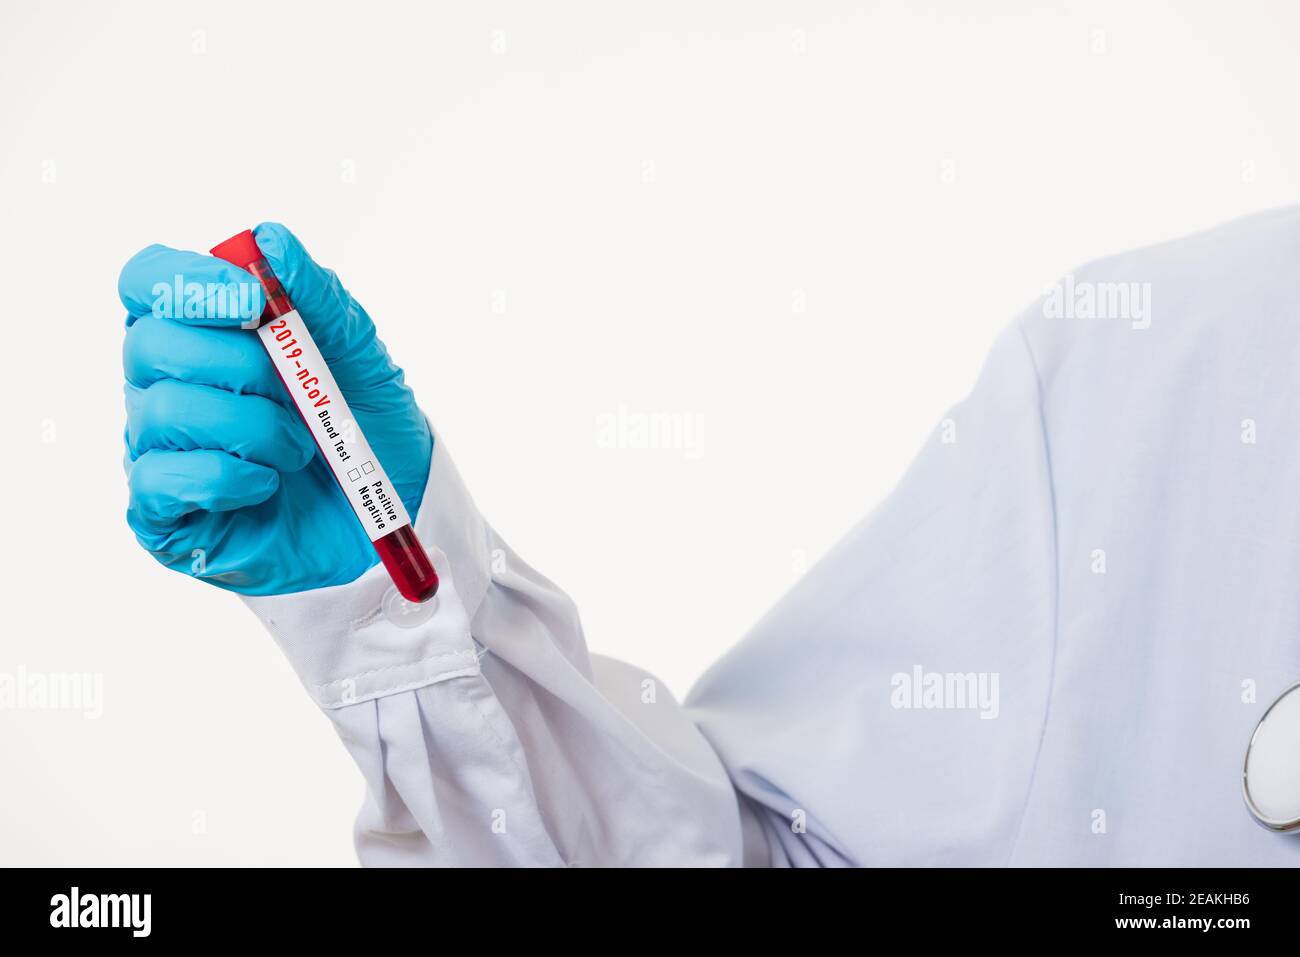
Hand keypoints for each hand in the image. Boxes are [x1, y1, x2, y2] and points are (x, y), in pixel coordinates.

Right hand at [119, 222, 431, 594]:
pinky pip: (162, 480)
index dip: (186, 282)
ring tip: (299, 447)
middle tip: (296, 392)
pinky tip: (268, 483)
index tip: (253, 300)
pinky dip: (228, 476)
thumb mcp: (357, 352)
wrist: (391, 509)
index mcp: (199, 332)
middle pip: (148, 344)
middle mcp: (164, 384)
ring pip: (162, 411)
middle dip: (238, 365)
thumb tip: (268, 240)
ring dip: (251, 426)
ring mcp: (158, 449)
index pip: (146, 281)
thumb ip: (317, 295)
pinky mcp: (164, 513)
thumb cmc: (365, 424)